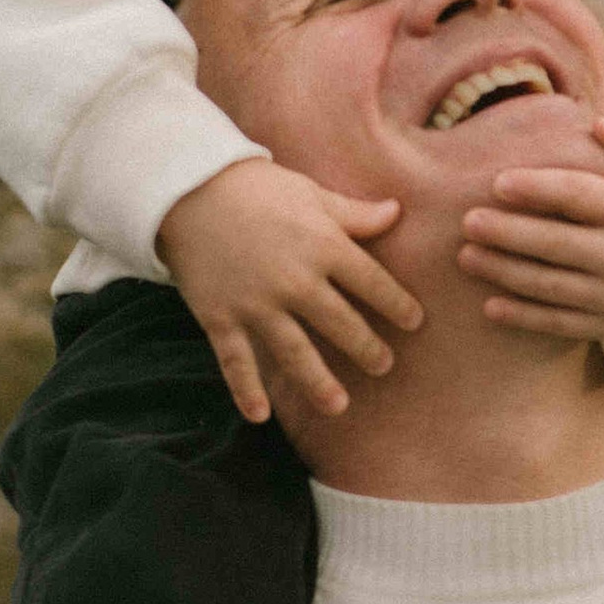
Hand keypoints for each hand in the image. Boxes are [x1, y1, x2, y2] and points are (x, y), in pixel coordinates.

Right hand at [159, 158, 423, 422]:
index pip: (371, 282)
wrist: (188, 187)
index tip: (415, 322)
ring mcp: (256, 302)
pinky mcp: (220, 316)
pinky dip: (246, 389)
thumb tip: (398, 213)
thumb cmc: (258, 188)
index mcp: (322, 245)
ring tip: (339, 407)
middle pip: (340, 323)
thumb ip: (355, 213)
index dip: (397, 304)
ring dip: (318, 382)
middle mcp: (294, 280)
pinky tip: (260, 416)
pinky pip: (236, 360)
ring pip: (294, 351)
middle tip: (384, 366)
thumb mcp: (312, 193)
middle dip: (367, 348)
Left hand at [458, 116, 603, 343]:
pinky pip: (558, 323)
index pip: (580, 197)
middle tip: (468, 221)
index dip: (538, 188)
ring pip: (551, 286)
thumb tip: (600, 124)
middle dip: (509, 234)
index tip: (497, 182)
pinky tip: (489, 307)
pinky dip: (523, 317)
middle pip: (557, 244)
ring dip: (504, 272)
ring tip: (466, 256)